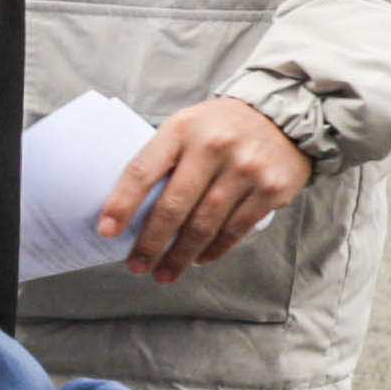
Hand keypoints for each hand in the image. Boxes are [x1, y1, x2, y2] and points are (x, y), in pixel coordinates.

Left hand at [100, 96, 318, 283]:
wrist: (283, 117)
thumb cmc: (221, 128)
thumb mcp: (187, 127)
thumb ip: (164, 159)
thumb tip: (130, 209)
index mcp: (182, 129)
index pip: (143, 171)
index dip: (122, 205)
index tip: (107, 232)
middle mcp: (214, 147)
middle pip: (174, 207)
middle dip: (151, 243)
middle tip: (137, 266)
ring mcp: (246, 169)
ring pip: (204, 225)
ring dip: (181, 255)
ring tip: (164, 273)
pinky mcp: (271, 189)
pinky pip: (235, 229)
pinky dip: (214, 250)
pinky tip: (199, 259)